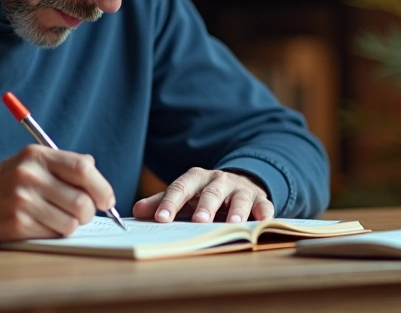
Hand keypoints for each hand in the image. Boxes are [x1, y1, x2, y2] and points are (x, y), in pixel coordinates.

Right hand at [0, 144, 115, 245]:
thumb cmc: (0, 183)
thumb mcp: (27, 162)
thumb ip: (61, 164)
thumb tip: (93, 169)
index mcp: (36, 155)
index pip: (83, 169)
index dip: (102, 187)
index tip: (106, 200)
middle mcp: (29, 175)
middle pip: (82, 200)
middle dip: (87, 213)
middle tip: (80, 214)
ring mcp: (22, 200)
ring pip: (71, 222)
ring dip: (70, 226)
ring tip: (55, 219)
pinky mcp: (16, 224)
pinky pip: (53, 234)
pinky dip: (53, 234)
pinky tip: (39, 226)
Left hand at [132, 168, 273, 223]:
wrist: (237, 184)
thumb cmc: (204, 194)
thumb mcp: (183, 195)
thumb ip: (161, 202)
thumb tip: (136, 211)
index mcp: (196, 178)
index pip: (181, 188)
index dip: (170, 202)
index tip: (161, 218)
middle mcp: (219, 180)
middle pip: (211, 192)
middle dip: (205, 206)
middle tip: (199, 221)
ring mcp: (241, 189)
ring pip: (239, 197)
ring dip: (237, 210)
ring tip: (233, 223)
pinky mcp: (260, 199)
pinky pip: (264, 206)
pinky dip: (264, 213)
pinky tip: (261, 222)